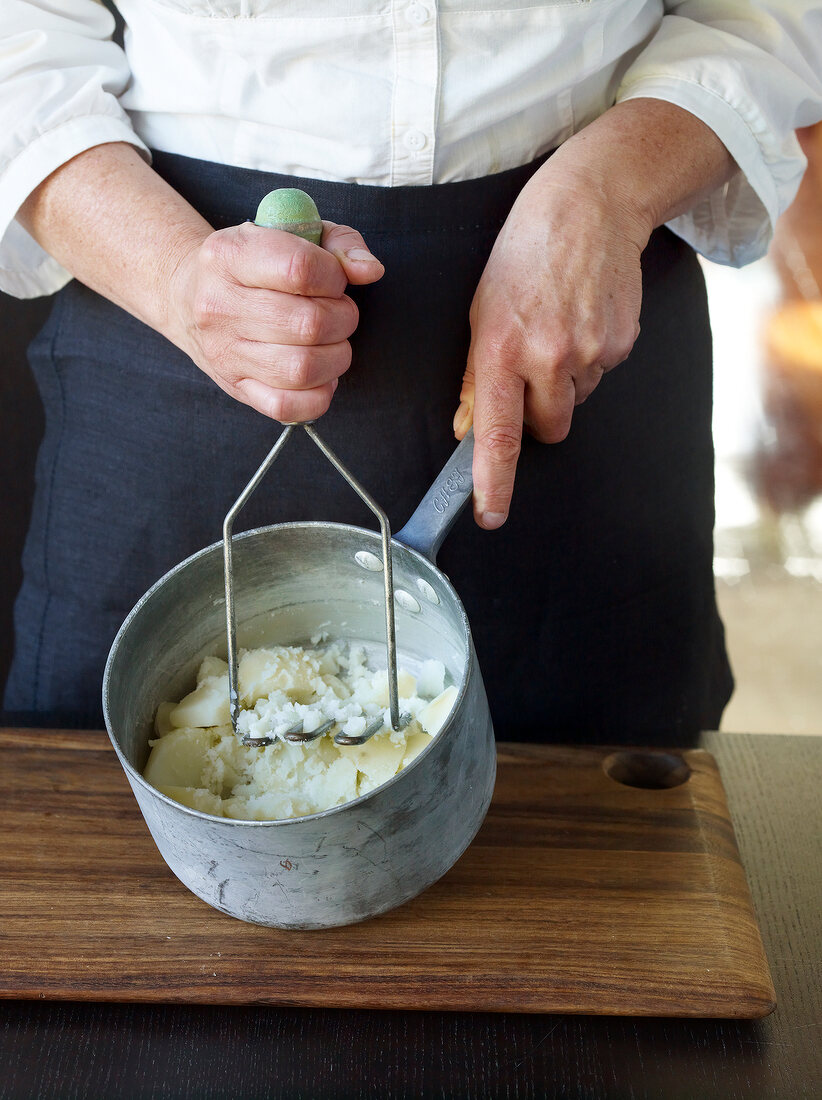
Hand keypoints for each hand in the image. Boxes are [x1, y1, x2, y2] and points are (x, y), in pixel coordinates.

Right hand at [167, 220, 383, 422]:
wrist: (188, 296)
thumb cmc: (253, 263)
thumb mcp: (290, 232)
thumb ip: (338, 243)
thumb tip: (370, 270)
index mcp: (230, 255)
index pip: (300, 269)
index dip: (335, 277)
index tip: (334, 280)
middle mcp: (220, 305)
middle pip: (309, 324)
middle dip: (343, 319)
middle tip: (338, 312)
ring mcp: (225, 352)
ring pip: (303, 369)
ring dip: (336, 357)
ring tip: (331, 342)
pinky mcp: (235, 387)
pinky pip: (287, 407)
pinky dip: (318, 395)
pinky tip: (319, 374)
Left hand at [454, 163, 649, 528]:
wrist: (590, 206)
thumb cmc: (524, 254)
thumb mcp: (481, 310)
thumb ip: (478, 376)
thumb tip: (470, 427)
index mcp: (502, 350)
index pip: (497, 433)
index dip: (492, 480)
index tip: (488, 514)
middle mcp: (548, 357)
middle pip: (547, 429)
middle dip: (538, 415)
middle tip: (531, 369)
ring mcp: (590, 352)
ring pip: (574, 402)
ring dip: (564, 382)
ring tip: (558, 327)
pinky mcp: (621, 344)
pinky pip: (601, 376)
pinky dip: (590, 359)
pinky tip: (582, 319)